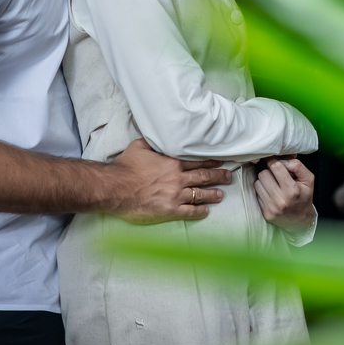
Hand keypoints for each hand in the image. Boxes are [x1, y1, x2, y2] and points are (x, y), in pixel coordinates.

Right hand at [107, 138, 231, 223]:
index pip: (197, 162)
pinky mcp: (169, 210)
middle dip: (218, 176)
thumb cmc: (125, 167)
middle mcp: (177, 178)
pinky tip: (206, 211)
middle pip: (203, 177)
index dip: (211, 161)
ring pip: (200, 194)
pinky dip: (199, 211)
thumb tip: (158, 133)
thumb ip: (153, 141)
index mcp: (172, 163)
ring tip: (221, 195)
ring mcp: (175, 195)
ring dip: (212, 194)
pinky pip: (190, 211)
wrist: (115, 188)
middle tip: (228, 176)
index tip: (220, 161)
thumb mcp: (139, 146)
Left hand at [255, 157, 314, 232]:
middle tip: (275, 175)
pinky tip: (271, 193)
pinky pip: (257, 194)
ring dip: (264, 181)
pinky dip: (262, 191)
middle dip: (269, 171)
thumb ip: (298, 166)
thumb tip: (283, 161)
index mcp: (292, 190)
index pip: (276, 167)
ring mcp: (271, 207)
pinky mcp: (265, 213)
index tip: (275, 163)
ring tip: (273, 184)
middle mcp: (280, 200)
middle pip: (264, 174)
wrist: (301, 221)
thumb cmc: (304, 197)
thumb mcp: (308, 179)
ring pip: (257, 183)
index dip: (274, 162)